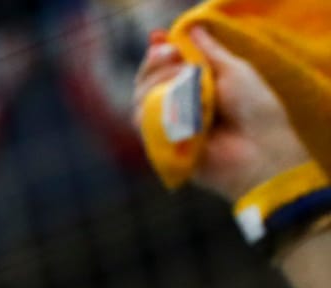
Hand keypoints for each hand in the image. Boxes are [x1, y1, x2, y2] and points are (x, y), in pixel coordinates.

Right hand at [135, 29, 309, 201]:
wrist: (260, 148)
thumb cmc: (255, 110)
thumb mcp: (234, 70)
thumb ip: (209, 51)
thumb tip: (190, 28)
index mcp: (195, 88)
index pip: (162, 69)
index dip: (158, 55)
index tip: (164, 42)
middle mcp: (179, 107)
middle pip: (144, 84)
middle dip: (154, 66)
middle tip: (172, 56)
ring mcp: (168, 127)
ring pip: (139, 101)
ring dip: (155, 83)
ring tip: (183, 79)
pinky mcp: (161, 146)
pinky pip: (142, 123)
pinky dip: (155, 107)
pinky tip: (177, 100)